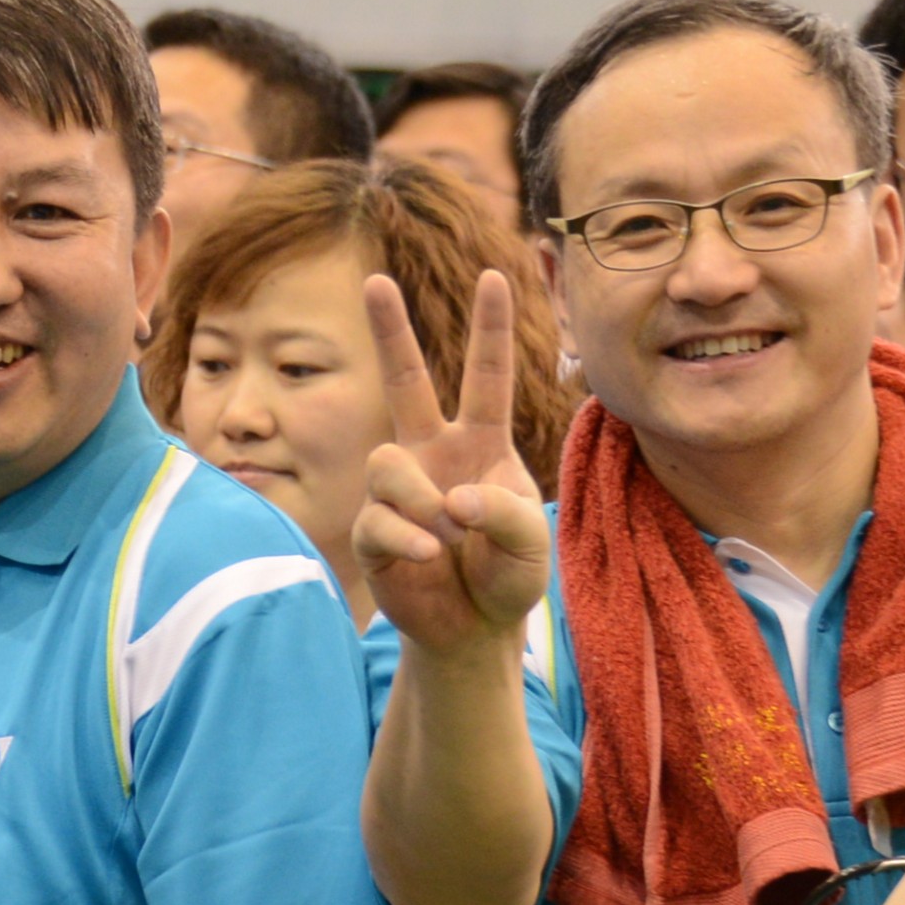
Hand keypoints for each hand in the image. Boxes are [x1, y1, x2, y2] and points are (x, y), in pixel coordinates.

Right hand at [355, 271, 548, 653]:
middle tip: (374, 279)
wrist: (474, 629)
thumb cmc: (508, 574)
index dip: (490, 328)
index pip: (486, 376)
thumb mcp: (531, 543)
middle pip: (405, 380)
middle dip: (389, 329)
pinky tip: (430, 556)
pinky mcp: (373, 530)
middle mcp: (434, 453)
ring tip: (447, 536)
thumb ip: (505, 513)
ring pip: (387, 462)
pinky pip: (379, 518)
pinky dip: (409, 538)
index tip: (494, 275)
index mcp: (481, 443)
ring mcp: (399, 489)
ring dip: (421, 499)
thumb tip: (452, 499)